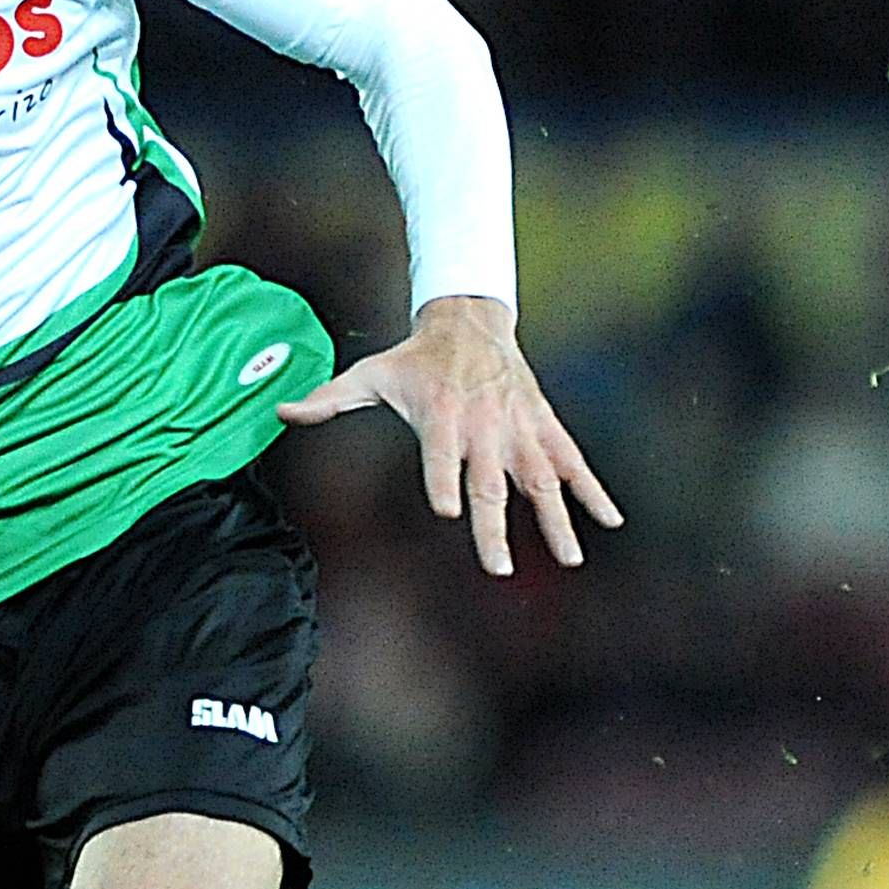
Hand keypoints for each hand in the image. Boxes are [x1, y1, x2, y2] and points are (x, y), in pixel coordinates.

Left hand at [279, 295, 622, 577]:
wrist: (471, 321)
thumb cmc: (416, 358)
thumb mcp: (370, 373)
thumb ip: (328, 398)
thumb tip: (279, 410)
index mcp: (442, 417)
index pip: (441, 456)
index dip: (442, 481)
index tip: (445, 510)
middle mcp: (484, 427)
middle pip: (490, 484)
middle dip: (494, 526)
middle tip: (497, 566)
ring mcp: (519, 431)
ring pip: (541, 482)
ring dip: (556, 521)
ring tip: (568, 559)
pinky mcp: (544, 428)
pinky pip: (572, 463)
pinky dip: (592, 491)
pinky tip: (609, 521)